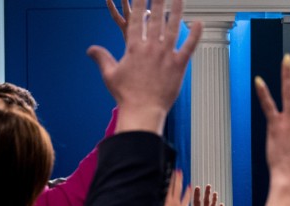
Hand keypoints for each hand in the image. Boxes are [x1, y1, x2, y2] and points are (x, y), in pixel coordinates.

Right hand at [87, 0, 201, 134]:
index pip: (136, 19)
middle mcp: (151, 48)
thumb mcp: (109, 74)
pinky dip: (194, 35)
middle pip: (155, 18)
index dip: (139, 2)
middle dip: (157, 0)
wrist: (143, 110)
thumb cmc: (126, 95)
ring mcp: (166, 56)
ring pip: (173, 28)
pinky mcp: (179, 66)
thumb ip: (101, 58)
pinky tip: (199, 22)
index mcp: (134, 48)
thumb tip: (91, 49)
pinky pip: (189, 47)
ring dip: (176, 10)